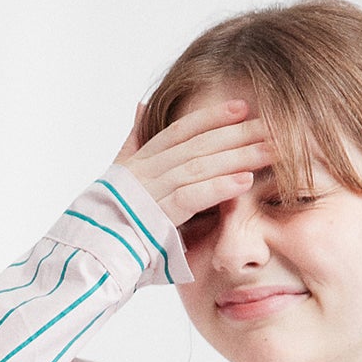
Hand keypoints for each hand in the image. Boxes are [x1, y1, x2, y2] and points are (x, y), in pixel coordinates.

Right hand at [113, 96, 272, 232]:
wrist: (89, 254)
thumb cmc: (107, 222)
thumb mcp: (119, 176)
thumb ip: (132, 142)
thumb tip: (140, 107)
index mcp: (141, 162)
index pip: (182, 131)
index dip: (211, 116)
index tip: (242, 107)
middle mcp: (147, 171)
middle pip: (199, 145)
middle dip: (236, 134)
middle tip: (272, 126)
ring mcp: (151, 192)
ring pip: (200, 166)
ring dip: (238, 157)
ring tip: (270, 151)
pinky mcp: (156, 216)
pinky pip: (192, 196)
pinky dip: (219, 187)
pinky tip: (245, 181)